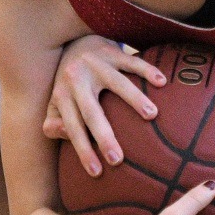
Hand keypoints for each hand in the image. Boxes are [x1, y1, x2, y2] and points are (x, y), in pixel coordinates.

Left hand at [47, 35, 164, 176]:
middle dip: (103, 136)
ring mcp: (94, 63)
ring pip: (117, 83)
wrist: (71, 41)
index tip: (97, 172)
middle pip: (91, 111)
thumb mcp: (56, 103)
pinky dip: (146, 70)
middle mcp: (76, 79)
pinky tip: (161, 82)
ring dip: (134, 99)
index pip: (72, 127)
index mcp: (62, 95)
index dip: (82, 150)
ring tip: (152, 115)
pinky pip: (131, 60)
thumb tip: (65, 136)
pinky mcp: (110, 50)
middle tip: (118, 159)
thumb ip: (53, 123)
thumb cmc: (68, 83)